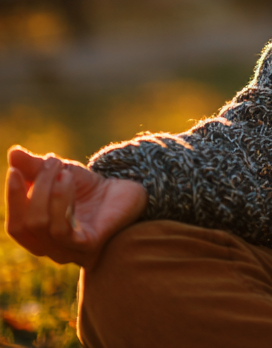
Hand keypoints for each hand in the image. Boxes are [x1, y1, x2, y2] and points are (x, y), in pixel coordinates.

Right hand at [5, 146, 147, 267]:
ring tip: (63, 169)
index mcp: (38, 236)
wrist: (126, 191)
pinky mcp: (88, 247)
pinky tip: (69, 179)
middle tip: (51, 161)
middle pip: (27, 225)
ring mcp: (69, 251)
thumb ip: (35, 168)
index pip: (16, 225)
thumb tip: (12, 153)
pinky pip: (64, 229)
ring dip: (49, 191)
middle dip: (36, 188)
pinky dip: (62, 201)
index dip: (12, 198)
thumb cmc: (89, 188)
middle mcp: (50, 249)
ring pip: (44, 225)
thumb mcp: (60, 173)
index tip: (15, 170)